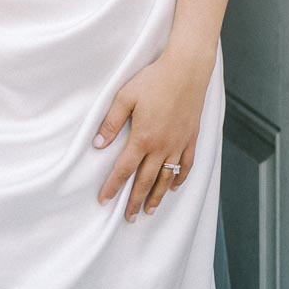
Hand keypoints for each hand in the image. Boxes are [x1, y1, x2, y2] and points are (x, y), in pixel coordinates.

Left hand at [92, 50, 212, 221]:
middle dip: (135, 201)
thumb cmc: (154, 80)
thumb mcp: (126, 96)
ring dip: (157, 196)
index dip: (113, 187)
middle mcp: (161, 147)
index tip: (104, 201)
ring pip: (167, 178)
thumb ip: (111, 122)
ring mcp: (178, 144)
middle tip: (128, 218)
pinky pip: (186, 165)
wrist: (186, 70)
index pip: (124, 170)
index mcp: (143, 138)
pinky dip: (180, 178)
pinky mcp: (191, 138)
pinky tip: (174, 186)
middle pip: (146, 181)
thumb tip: (97, 145)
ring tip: (149, 210)